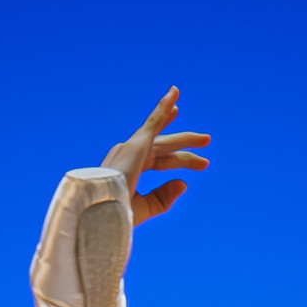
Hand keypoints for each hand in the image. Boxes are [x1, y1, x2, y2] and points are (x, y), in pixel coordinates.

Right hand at [101, 87, 209, 225]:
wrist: (99, 209)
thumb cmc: (116, 213)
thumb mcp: (145, 207)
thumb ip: (163, 196)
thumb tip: (184, 182)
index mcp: (129, 170)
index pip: (160, 161)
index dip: (181, 161)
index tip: (203, 163)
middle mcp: (129, 155)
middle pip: (165, 149)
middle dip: (185, 146)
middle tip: (207, 140)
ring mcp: (132, 148)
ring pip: (163, 138)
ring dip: (185, 136)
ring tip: (205, 134)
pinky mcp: (137, 143)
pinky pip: (154, 121)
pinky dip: (164, 107)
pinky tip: (174, 93)